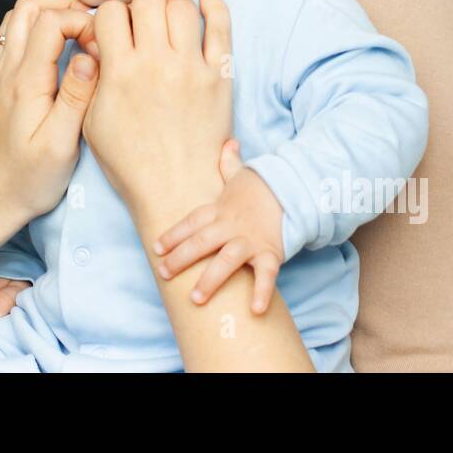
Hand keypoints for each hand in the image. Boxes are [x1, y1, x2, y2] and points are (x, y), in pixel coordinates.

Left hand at [0, 0, 99, 228]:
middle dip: (65, 5)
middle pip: (28, 7)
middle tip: (93, 25)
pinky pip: (9, 38)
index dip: (82, 21)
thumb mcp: (62, 145)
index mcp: (26, 82)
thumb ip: (77, 96)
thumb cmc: (27, 181)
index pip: (51, 21)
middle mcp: (7, 71)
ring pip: (15, 18)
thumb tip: (91, 55)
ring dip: (47, 13)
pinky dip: (33, 29)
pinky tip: (55, 51)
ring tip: (77, 32)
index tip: (102, 45)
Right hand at [76, 0, 234, 230]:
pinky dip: (214, 4)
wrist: (176, 192)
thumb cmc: (131, 164)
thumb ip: (91, 78)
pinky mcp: (219, 76)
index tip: (110, 32)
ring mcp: (191, 68)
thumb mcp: (92, 121)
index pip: (109, 13)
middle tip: (139, 27)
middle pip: (146, 1)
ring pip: (181, 5)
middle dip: (138, 8)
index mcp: (120, 73)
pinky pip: (222, 25)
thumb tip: (95, 45)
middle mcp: (156, 63)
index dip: (106, 18)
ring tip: (166, 24)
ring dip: (170, 7)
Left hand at [154, 139, 284, 313]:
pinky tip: (255, 310)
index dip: (174, 234)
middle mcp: (232, 226)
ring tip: (196, 298)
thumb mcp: (242, 175)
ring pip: (227, 260)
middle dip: (181, 257)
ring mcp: (251, 240)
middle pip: (202, 241)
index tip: (157, 247)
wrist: (296, 190)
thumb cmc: (262, 189)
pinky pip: (266, 275)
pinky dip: (262, 292)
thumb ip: (228, 162)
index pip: (192, 221)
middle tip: (164, 273)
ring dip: (211, 279)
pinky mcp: (271, 252)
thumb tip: (227, 142)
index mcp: (220, 209)